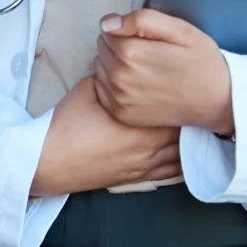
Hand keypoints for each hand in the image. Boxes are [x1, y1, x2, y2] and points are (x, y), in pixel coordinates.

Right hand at [31, 76, 181, 196]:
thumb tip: (122, 69)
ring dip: (189, 139)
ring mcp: (146, 165)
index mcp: (140, 122)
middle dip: (189, 116)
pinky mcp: (139, 178)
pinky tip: (187, 152)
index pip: (173, 107)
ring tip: (195, 125)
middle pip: (183, 131)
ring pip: (181, 152)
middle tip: (195, 101)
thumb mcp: (89, 88)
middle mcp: (149, 147)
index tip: (187, 82)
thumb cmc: (68, 124)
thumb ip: (112, 78)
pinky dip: (183, 162)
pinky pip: (172, 173)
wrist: (51, 159)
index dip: (182, 93)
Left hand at [94, 9, 234, 135]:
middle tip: (147, 52)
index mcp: (132, 54)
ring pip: (100, 66)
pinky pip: (102, 88)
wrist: (218, 102)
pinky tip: (136, 84)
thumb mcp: (180, 30)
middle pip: (102, 47)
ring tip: (143, 68)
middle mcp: (121, 79)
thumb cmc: (201, 63)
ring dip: (114, 63)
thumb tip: (108, 23)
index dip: (126, 29)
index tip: (146, 38)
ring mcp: (120, 100)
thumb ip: (142, 20)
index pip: (108, 30)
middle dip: (119, 44)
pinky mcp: (121, 114)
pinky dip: (113, 83)